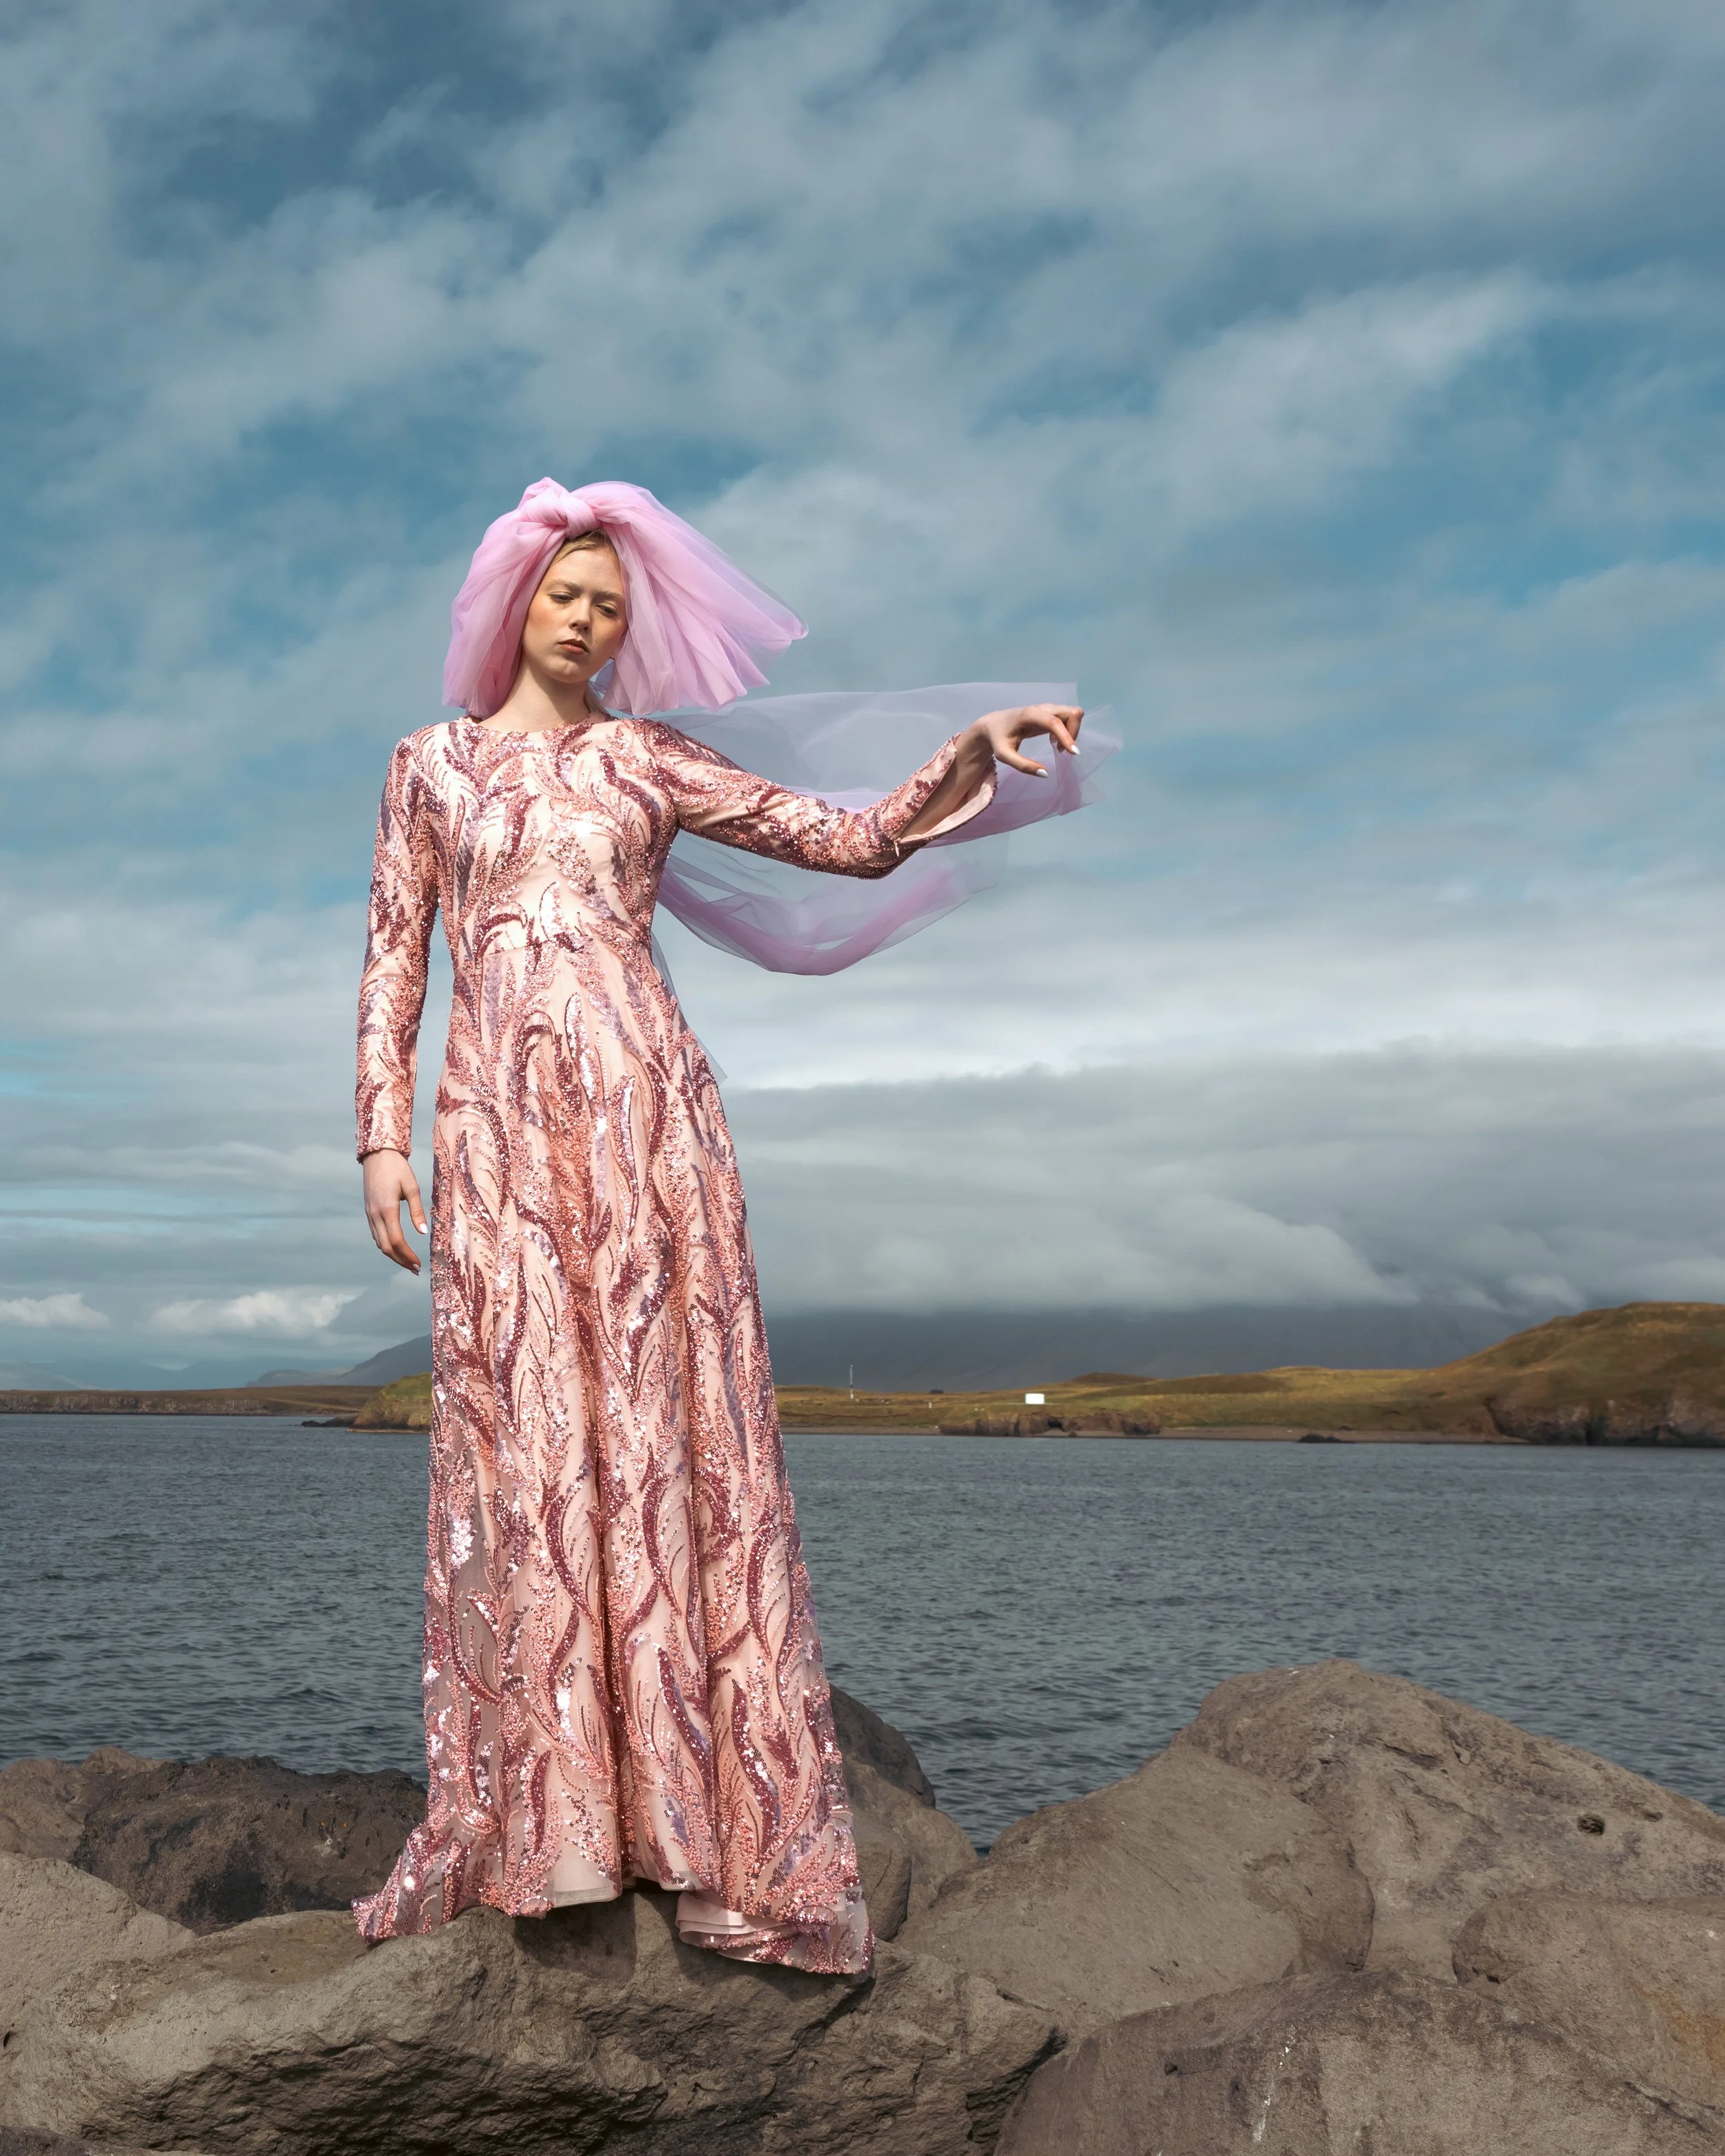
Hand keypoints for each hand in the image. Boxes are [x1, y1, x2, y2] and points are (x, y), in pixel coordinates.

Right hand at [362, 1148, 426, 1273]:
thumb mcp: (412, 1187)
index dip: (407, 1255)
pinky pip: (376, 1234)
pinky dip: (386, 1244)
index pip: (396, 1241)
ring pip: (379, 1242)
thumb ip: (417, 1211)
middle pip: (385, 1247)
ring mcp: (369, 1213)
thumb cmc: (398, 1168)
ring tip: (408, 1262)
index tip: (418, 1264)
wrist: (377, 1154)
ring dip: (393, 1255)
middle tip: (415, 1269)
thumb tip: (423, 1233)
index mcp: (387, 1209)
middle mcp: (375, 1214)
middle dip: (400, 1261)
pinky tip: (396, 1247)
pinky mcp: (368, 1211)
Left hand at [973, 702, 1083, 777]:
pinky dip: (1067, 730)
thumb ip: (1023, 765)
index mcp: (1030, 715)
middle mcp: (1042, 708)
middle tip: (1060, 749)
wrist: (993, 724)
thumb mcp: (1004, 756)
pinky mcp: (1050, 713)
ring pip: (1073, 714)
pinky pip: (1068, 717)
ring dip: (1071, 731)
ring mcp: (1047, 708)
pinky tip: (1053, 740)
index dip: (1067, 736)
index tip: (1074, 753)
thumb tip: (1045, 774)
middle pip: (1072, 712)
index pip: (1055, 722)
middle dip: (1073, 732)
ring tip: (1055, 744)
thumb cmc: (998, 739)